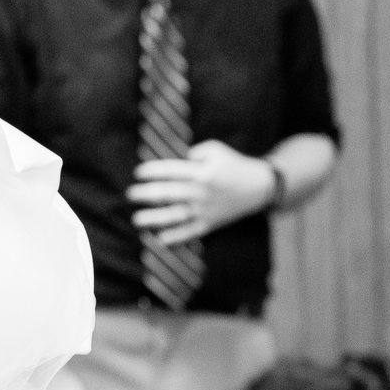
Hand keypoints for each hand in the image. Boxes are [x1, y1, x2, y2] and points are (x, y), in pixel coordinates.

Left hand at [129, 139, 275, 245]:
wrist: (259, 187)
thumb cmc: (233, 164)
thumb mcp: (216, 149)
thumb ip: (195, 152)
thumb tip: (177, 160)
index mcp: (203, 173)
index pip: (173, 172)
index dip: (153, 172)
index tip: (137, 173)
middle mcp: (202, 193)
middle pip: (170, 194)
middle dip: (147, 194)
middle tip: (130, 195)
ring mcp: (206, 211)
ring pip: (176, 216)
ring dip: (155, 219)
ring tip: (137, 219)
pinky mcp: (210, 224)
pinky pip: (190, 232)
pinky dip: (176, 237)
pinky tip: (159, 240)